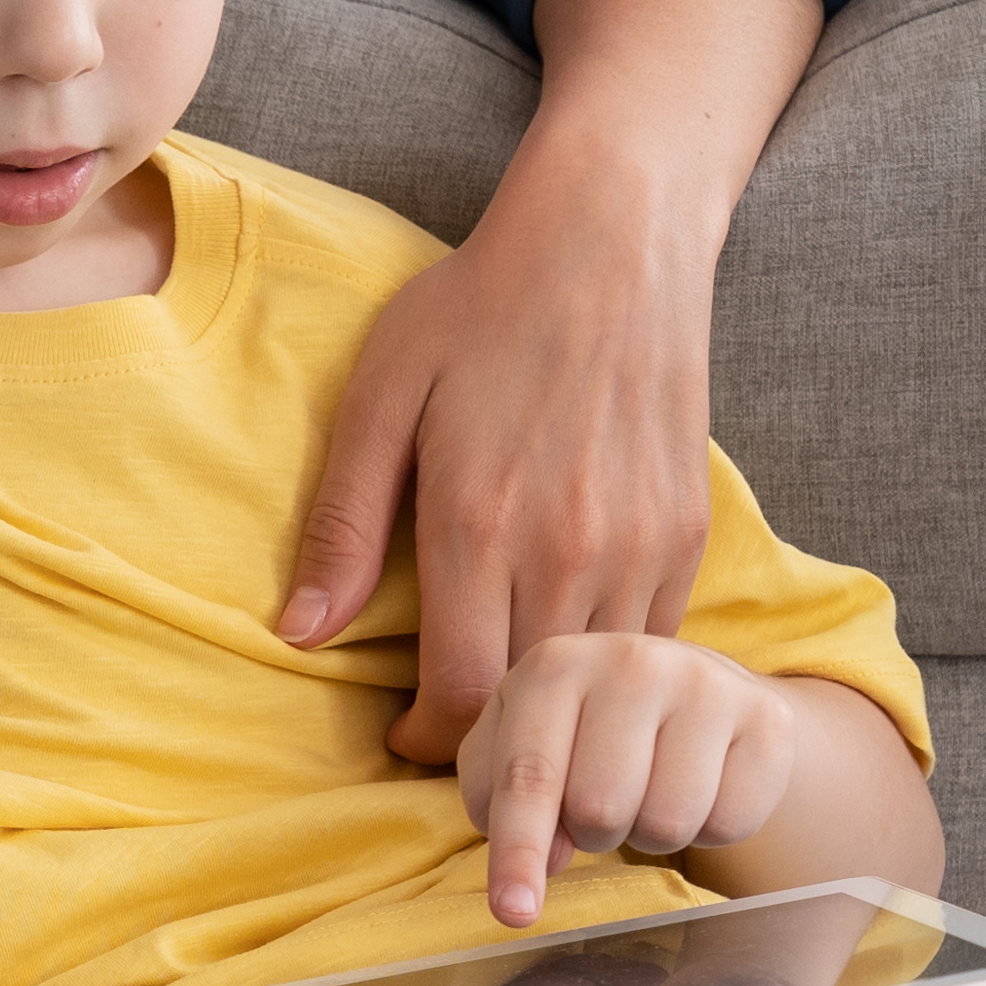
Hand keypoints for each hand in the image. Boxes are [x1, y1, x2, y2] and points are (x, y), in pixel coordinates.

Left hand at [281, 192, 719, 760]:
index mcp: (480, 523)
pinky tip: (569, 652)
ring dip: (553, 714)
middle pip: (532, 706)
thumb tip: (299, 635)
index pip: (461, 697)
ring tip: (509, 710)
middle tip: (448, 738)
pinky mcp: (687, 532)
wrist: (610, 242)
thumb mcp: (380, 399)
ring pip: (598, 687)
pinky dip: (608, 669)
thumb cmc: (478, 310)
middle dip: (485, 743)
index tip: (401, 740)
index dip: (428, 743)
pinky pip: (650, 643)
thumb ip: (344, 526)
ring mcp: (641, 545)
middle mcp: (569, 549)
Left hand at [453, 632, 803, 927]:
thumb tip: (548, 858)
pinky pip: (729, 824)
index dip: (518, 852)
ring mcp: (707, 684)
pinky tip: (702, 786)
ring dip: (650, 834)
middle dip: (593, 833)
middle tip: (603, 803)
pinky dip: (709, 829)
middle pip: (600, 809)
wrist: (694, 688)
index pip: (528, 776)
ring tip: (650, 790)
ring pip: (667, 823)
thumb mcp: (521, 742)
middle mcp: (633, 662)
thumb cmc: (588, 729)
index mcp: (555, 666)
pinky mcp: (767, 719)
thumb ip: (502, 800)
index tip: (513, 913)